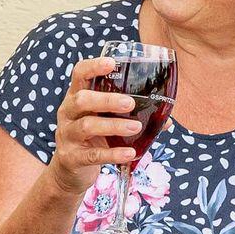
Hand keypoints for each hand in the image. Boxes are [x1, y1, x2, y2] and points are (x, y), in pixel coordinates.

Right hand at [46, 57, 141, 196]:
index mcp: (76, 97)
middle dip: (107, 100)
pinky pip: (93, 155)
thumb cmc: (92, 137)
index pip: (79, 73)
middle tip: (131, 103)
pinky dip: (113, 153)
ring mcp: (67, 135)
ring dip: (113, 126)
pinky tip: (130, 153)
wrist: (70, 170)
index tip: (112, 63)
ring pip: (87, 126)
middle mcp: (68, 112)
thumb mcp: (104, 121)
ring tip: (136, 127)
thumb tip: (167, 120)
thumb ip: (129, 115)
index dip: (93, 66)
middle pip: (81, 99)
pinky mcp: (72, 157)